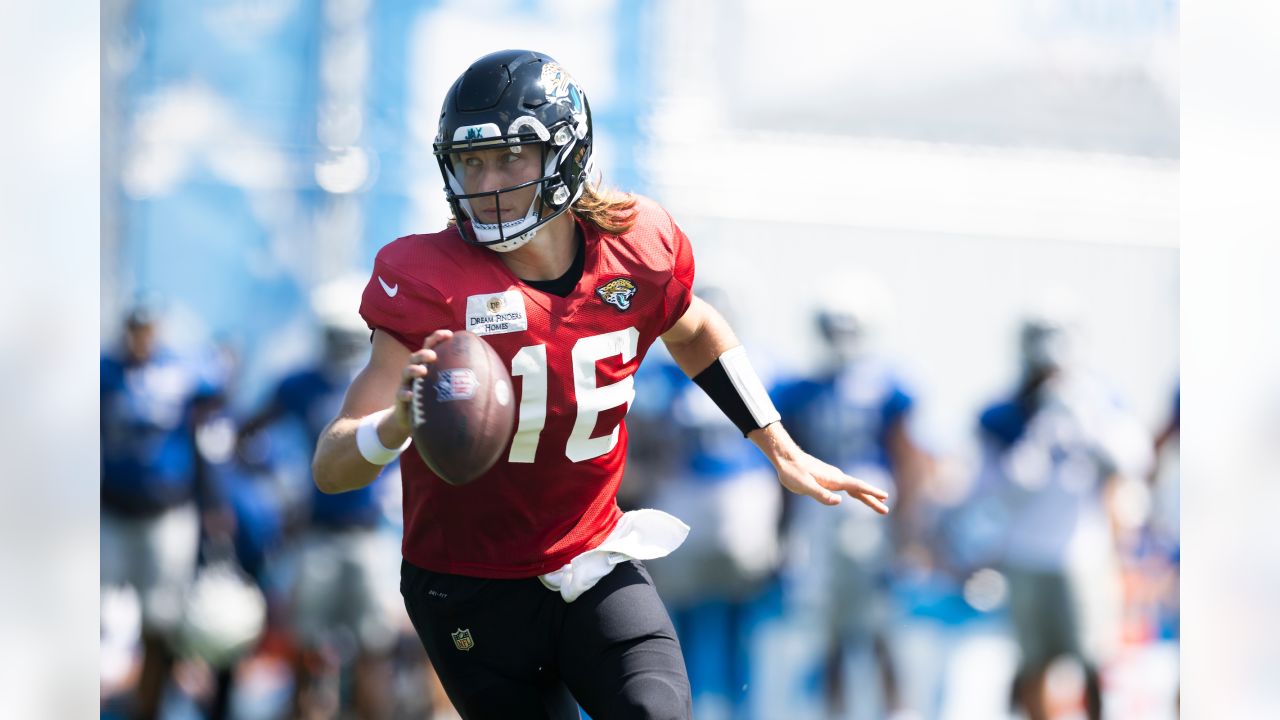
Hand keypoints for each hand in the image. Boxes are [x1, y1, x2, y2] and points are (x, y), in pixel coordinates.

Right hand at [393, 329, 453, 431]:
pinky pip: (401, 394)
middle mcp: (416, 372)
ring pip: (406, 372)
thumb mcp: (447, 389)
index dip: (438, 338)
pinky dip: (405, 394)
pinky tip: (411, 395)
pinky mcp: (401, 398)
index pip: (431, 346)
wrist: (412, 418)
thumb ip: (462, 382)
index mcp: (427, 365)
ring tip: (423, 371)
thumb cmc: (434, 400)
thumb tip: (495, 384)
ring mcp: (407, 384)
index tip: (449, 334)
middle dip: (424, 353)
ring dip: (414, 369)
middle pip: (416, 356)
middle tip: (433, 356)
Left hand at [772, 450, 890, 512]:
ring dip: (866, 497)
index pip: (857, 487)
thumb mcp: (804, 486)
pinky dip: (856, 492)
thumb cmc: (793, 472)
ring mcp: (833, 477)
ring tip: (878, 504)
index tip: (885, 496)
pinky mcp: (827, 478)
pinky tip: (856, 496)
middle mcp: (836, 477)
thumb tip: (839, 502)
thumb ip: (821, 494)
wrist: (785, 457)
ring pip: (853, 488)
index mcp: (834, 479)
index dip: (871, 492)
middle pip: (859, 489)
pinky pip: (846, 487)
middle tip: (886, 510)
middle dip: (873, 499)